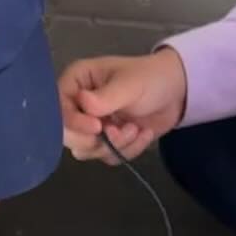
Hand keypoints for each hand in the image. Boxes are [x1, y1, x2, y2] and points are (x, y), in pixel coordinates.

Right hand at [58, 49, 188, 162]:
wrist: (178, 93)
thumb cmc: (151, 78)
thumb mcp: (129, 84)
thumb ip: (105, 98)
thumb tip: (83, 104)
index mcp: (77, 82)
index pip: (57, 108)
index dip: (72, 122)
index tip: (97, 127)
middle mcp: (78, 105)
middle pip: (67, 135)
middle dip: (95, 139)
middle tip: (117, 131)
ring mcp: (91, 126)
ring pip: (86, 150)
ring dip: (114, 145)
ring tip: (134, 129)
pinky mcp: (106, 141)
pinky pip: (106, 157)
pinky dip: (127, 150)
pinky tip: (142, 134)